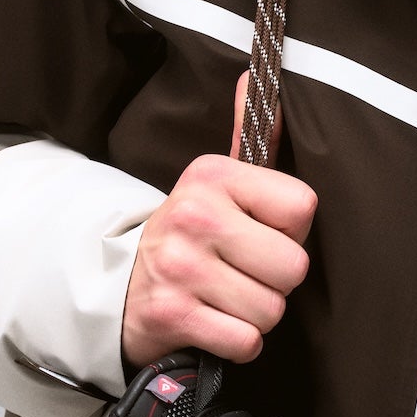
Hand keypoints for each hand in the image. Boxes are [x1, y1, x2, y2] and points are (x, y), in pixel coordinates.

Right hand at [122, 75, 316, 369]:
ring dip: (256, 314)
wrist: (114, 284)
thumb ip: (248, 132)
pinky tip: (215, 322)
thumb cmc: (188, 235)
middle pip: (293, 267)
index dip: (290, 230)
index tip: (260, 231)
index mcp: (212, 175)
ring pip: (271, 309)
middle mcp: (193, 215)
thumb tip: (259, 75)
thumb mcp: (213, 181)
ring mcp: (180, 267)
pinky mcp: (171, 315)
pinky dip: (238, 342)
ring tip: (225, 296)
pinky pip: (246, 342)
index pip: (303, 207)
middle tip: (243, 271)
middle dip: (276, 280)